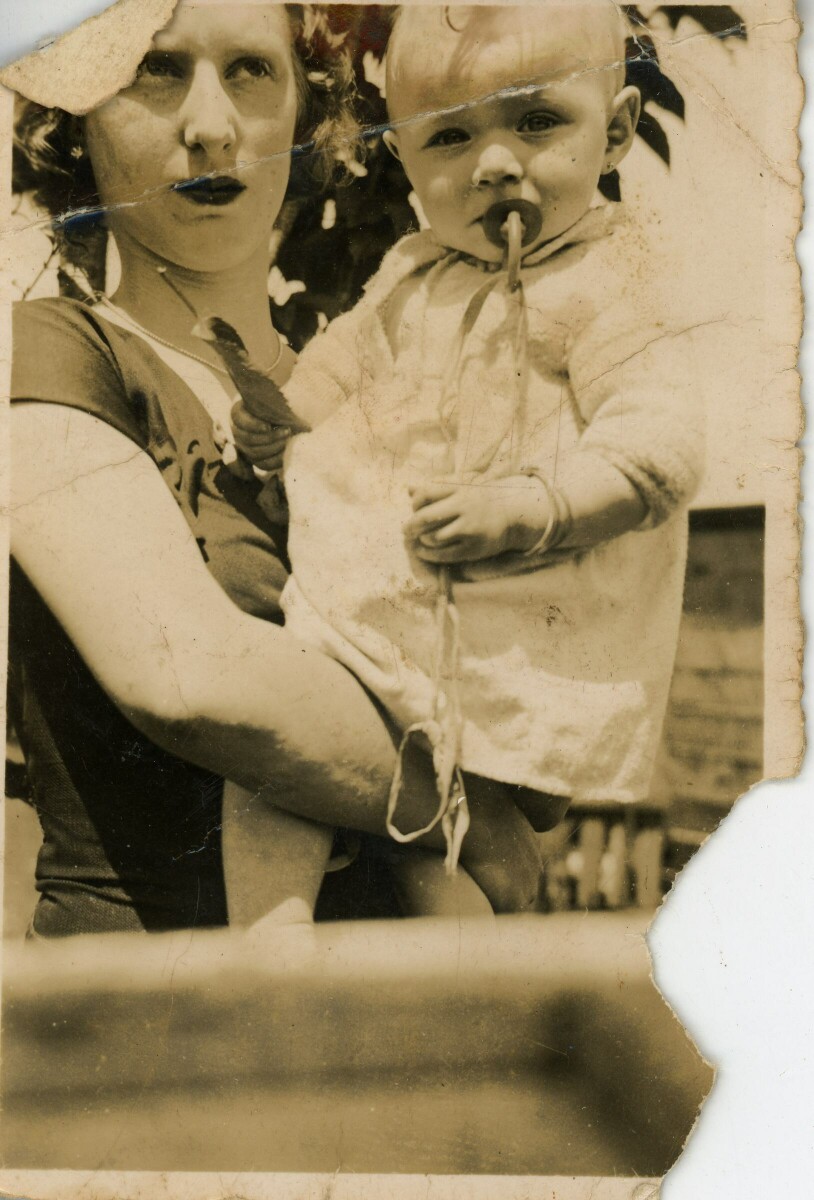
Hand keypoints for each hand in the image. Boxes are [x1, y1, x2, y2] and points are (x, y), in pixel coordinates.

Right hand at [231, 399, 290, 472]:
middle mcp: (237, 430)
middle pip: (247, 439)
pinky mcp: (255, 458)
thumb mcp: (272, 394)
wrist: (285, 416)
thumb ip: (268, 392)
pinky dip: (275, 460)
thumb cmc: (278, 401)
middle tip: (287, 431)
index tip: (268, 426)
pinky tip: (287, 451)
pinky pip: (262, 464)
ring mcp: (245, 446)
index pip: (239, 419)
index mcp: (238, 412)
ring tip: (288, 440)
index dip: (253, 425)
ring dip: (273, 448)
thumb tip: (277, 386)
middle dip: (269, 437)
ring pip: (254, 453)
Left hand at [404, 475, 550, 563]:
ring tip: (419, 540)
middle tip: (406, 530)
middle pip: (425, 517)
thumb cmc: (479, 498)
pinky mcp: (473, 548)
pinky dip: (428, 554)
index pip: (425, 493)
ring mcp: (469, 528)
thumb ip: (436, 486)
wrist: (511, 513)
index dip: (415, 502)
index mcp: (459, 489)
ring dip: (420, 540)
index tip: (415, 508)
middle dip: (410, 525)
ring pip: (433, 537)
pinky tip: (423, 551)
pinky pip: (443, 555)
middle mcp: (464, 507)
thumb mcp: (461, 486)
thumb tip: (409, 489)